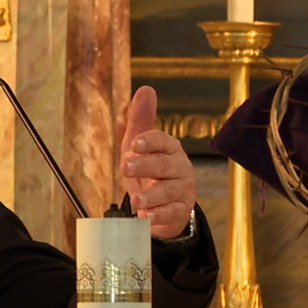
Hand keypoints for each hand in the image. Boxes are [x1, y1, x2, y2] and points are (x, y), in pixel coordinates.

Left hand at [119, 85, 195, 238]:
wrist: (164, 202)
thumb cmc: (151, 169)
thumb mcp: (141, 145)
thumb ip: (141, 120)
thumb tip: (146, 89)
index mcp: (170, 149)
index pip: (163, 141)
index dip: (150, 141)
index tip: (135, 143)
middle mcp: (179, 168)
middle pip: (164, 165)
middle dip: (145, 166)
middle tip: (125, 167)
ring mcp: (182, 190)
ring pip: (169, 191)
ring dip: (152, 196)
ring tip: (136, 201)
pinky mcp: (180, 211)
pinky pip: (172, 214)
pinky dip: (159, 216)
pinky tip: (146, 217)